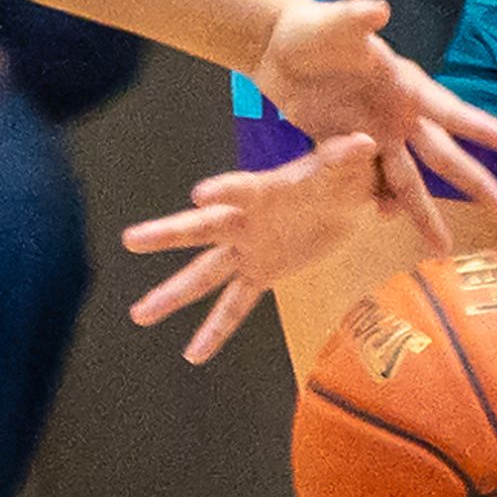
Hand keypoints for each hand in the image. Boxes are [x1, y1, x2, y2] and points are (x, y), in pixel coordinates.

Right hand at [123, 134, 404, 366]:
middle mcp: (243, 222)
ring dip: (172, 295)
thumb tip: (364, 141)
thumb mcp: (344, 166)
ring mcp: (246, 251)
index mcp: (260, 191)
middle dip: (168, 235)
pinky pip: (233, 308)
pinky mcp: (259, 275)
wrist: (342, 202)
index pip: (237, 189)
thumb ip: (347, 156)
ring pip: (203, 275)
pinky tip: (193, 355)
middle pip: (201, 229)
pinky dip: (215, 331)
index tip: (199, 195)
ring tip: (139, 315)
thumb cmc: (337, 177)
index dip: (221, 191)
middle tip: (131, 240)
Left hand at [246, 0, 496, 245]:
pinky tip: (388, 220)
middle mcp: (398, 114)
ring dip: (423, 210)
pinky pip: (368, 181)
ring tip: (444, 247)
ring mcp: (375, 134)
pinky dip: (379, 200)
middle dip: (471, 182)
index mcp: (403, 84)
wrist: (278, 48)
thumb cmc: (313, 30)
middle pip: (440, 155)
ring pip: (405, 179)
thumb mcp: (334, 24)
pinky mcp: (347, 147)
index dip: (479, 126)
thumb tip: (378, 9)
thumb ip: (356, 19)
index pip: (448, 109)